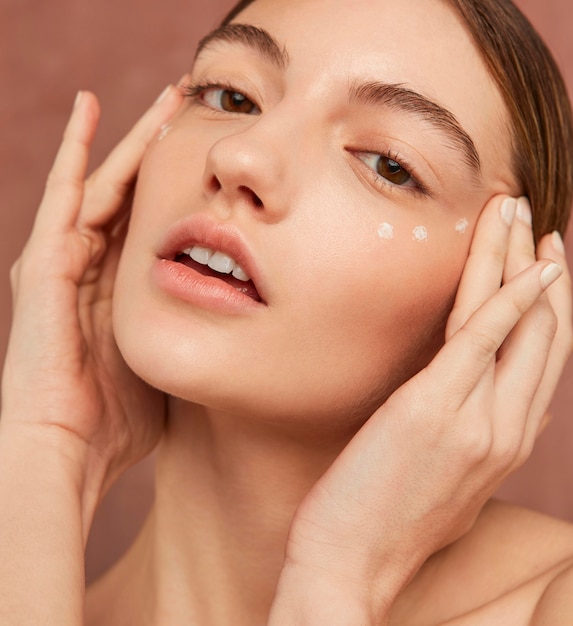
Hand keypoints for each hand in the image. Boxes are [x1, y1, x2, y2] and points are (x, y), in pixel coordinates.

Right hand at [1, 85, 183, 521]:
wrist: (69, 448)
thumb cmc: (119, 420)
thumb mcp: (167, 364)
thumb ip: (189, 336)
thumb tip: (236, 328)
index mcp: (123, 289)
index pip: (155, 221)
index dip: (182, 186)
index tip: (215, 157)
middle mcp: (94, 266)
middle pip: (133, 192)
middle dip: (162, 150)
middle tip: (194, 109)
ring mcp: (65, 260)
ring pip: (104, 182)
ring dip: (133, 139)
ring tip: (166, 98)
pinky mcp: (44, 261)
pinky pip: (61, 194)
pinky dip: (74, 151)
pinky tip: (90, 109)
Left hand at [269, 195, 572, 624]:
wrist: (350, 566)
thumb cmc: (383, 521)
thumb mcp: (444, 480)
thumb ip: (467, 436)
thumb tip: (469, 398)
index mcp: (507, 444)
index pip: (544, 362)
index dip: (550, 307)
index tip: (542, 266)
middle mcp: (508, 430)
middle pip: (544, 334)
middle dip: (543, 270)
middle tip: (538, 224)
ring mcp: (479, 421)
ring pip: (519, 323)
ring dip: (521, 260)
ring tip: (520, 210)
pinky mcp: (437, 409)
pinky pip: (485, 337)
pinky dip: (509, 293)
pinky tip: (521, 257)